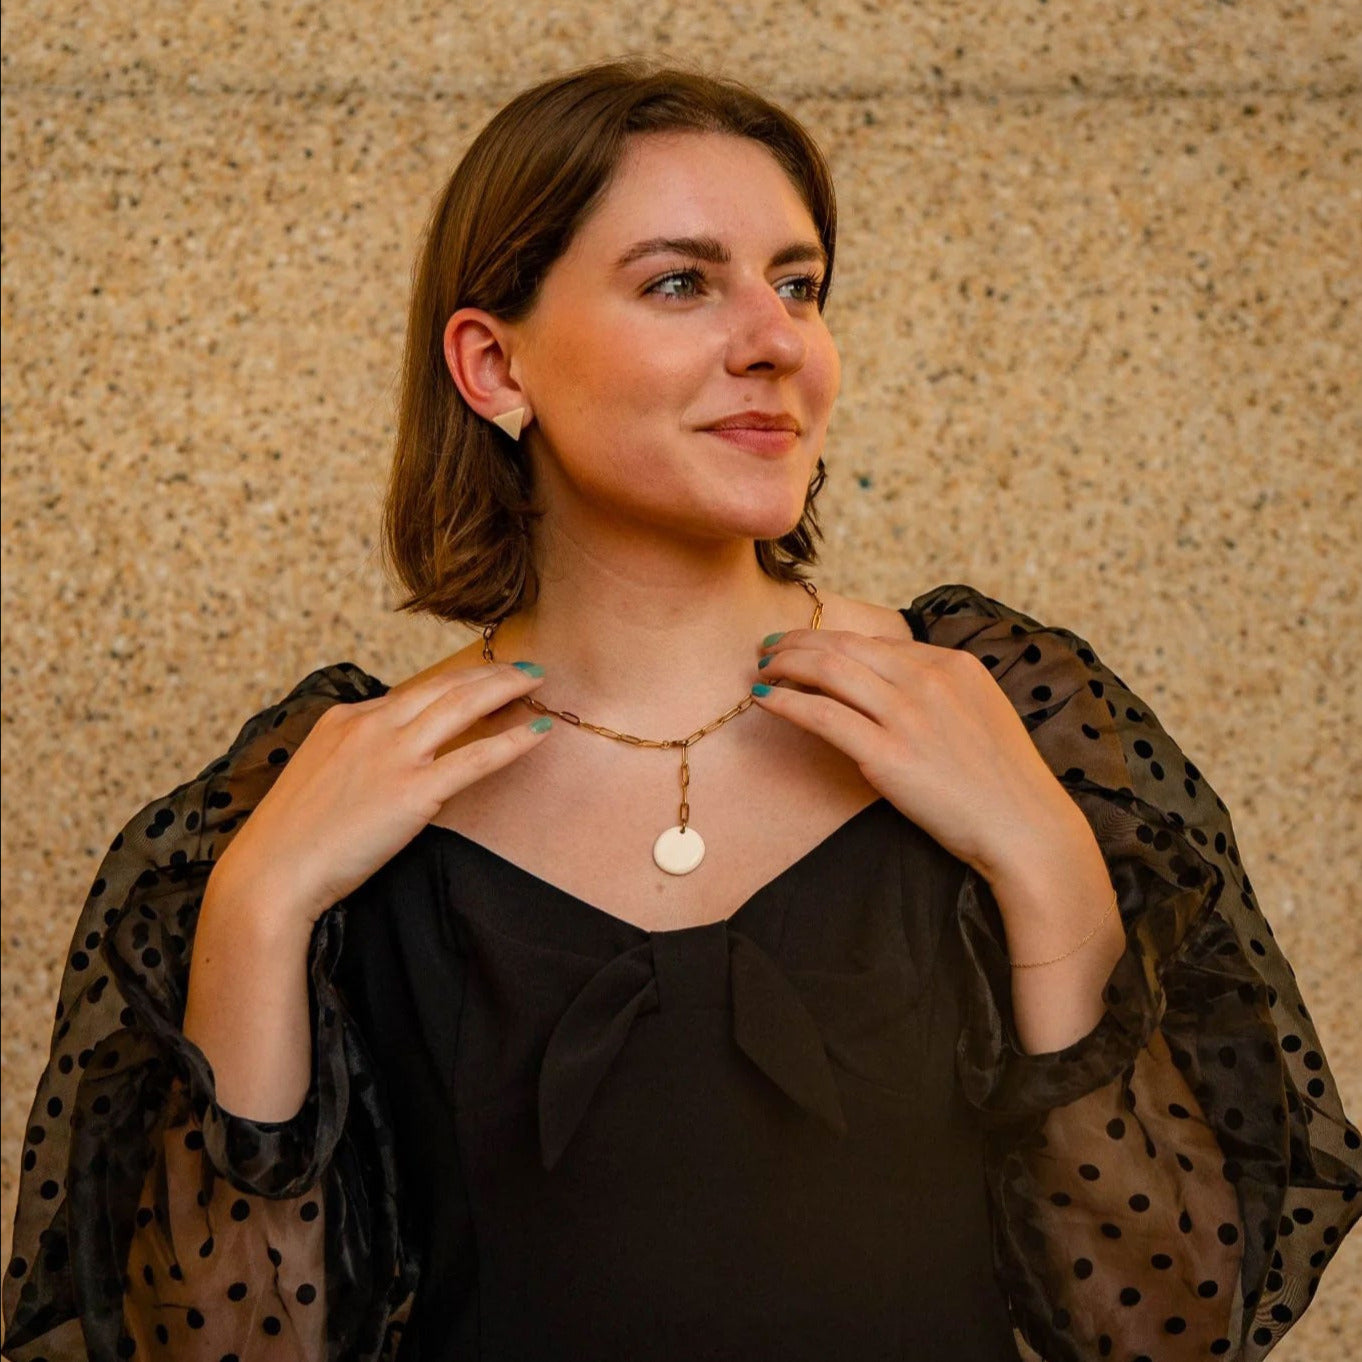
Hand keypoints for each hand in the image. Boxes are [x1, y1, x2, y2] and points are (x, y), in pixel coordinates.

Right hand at [212, 659, 554, 926]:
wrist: (272, 872)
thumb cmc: (291, 837)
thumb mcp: (318, 774)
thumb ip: (354, 756)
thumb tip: (387, 760)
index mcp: (345, 718)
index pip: (412, 692)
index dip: (454, 682)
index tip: (481, 678)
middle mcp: (371, 725)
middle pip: (443, 686)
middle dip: (489, 672)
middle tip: (524, 666)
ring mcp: (393, 755)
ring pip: (462, 706)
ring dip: (505, 688)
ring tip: (537, 681)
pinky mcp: (413, 791)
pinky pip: (475, 758)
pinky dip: (512, 742)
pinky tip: (538, 732)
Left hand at [750, 628, 1086, 883]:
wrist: (1025, 828)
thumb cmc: (1003, 782)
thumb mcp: (979, 713)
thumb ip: (940, 690)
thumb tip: (891, 682)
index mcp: (954, 664)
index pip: (877, 641)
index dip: (832, 639)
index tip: (804, 644)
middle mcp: (929, 680)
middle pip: (845, 646)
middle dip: (798, 641)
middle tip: (768, 647)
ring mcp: (907, 715)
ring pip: (828, 671)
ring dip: (785, 664)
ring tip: (761, 669)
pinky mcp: (887, 754)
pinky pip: (822, 715)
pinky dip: (787, 702)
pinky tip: (765, 700)